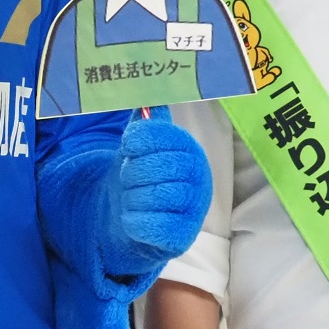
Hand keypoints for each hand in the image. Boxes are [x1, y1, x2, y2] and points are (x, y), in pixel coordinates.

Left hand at [112, 114, 210, 272]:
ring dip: (131, 198)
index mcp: (191, 152)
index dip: (141, 138)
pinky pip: (151, 225)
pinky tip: (133, 219)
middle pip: (157, 166)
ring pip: (153, 196)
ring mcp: (194, 211)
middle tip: (128, 179)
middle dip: (132, 172)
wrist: (134, 223)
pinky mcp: (182, 238)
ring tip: (133, 199)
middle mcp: (200, 180)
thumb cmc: (141, 178)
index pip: (167, 136)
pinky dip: (133, 221)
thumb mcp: (142, 146)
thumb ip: (146, 120)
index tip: (128, 145)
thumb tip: (146, 90)